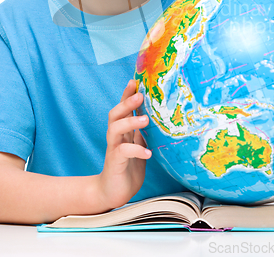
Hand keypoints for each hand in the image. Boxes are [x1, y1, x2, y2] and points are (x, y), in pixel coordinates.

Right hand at [98, 80, 150, 209]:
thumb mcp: (139, 145)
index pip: (122, 108)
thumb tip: (161, 117)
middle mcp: (115, 137)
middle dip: (126, 102)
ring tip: (145, 120)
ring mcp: (113, 149)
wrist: (112, 193)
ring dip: (130, 122)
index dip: (127, 94)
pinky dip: (136, 151)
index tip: (135, 80)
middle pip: (115, 114)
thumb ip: (143, 132)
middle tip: (140, 95)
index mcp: (122, 131)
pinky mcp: (115, 162)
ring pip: (115, 129)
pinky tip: (147, 153)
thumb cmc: (128, 167)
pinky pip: (123, 152)